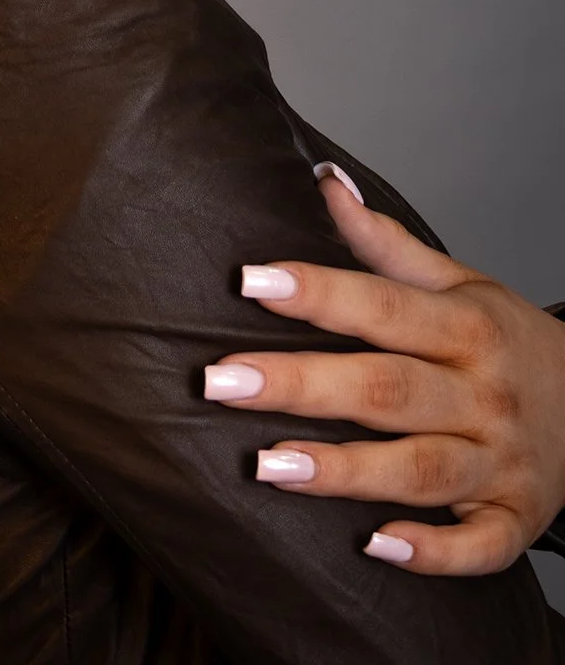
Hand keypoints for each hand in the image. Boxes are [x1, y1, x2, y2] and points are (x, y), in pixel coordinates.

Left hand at [202, 171, 564, 574]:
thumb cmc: (508, 339)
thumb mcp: (461, 282)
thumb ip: (386, 243)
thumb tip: (325, 183)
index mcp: (467, 327)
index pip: (382, 305)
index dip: (317, 292)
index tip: (250, 281)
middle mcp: (483, 393)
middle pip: (385, 388)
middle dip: (301, 384)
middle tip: (220, 381)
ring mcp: (500, 461)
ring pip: (419, 468)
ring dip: (344, 471)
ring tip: (267, 465)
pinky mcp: (515, 518)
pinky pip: (479, 546)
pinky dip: (434, 552)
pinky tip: (376, 546)